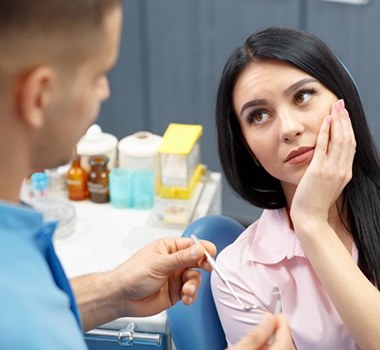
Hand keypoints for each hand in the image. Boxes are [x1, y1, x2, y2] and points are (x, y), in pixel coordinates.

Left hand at [112, 237, 215, 316]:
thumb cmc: (133, 274)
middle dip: (203, 266)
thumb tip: (199, 249)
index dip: (202, 249)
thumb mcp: (159, 263)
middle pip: (196, 261)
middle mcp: (174, 261)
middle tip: (207, 269)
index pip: (191, 245)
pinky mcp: (175, 292)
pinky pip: (190, 292)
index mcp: (169, 248)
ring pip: (194, 278)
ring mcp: (175, 277)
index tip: (211, 254)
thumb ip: (181, 258)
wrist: (122, 297)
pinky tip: (186, 298)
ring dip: (193, 285)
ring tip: (187, 291)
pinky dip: (191, 295)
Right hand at [228, 313, 293, 349]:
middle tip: (274, 321)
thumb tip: (268, 318)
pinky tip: (264, 347)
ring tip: (268, 333)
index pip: (285, 342)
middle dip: (282, 334)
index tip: (280, 315)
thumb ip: (254, 335)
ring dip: (278, 343)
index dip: (284, 325)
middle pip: (286, 349)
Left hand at [290, 99, 355, 227]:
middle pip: (348, 139)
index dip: (349, 128)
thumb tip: (330, 158)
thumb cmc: (316, 202)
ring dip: (338, 122)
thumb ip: (333, 170)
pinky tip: (325, 121)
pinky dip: (326, 132)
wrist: (310, 216)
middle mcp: (342, 170)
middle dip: (345, 120)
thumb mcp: (329, 184)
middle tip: (341, 104)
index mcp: (346, 173)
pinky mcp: (319, 171)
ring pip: (340, 140)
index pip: (351, 145)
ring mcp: (332, 170)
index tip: (345, 115)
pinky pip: (324, 147)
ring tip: (335, 107)